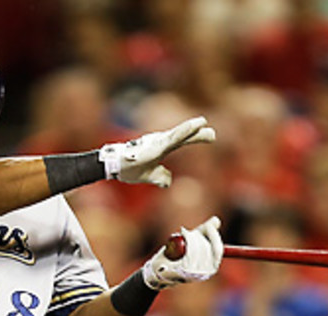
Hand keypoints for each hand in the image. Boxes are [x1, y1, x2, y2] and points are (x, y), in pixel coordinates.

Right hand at [99, 116, 215, 187]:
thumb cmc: (129, 168)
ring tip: (204, 123)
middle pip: (183, 137)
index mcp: (161, 148)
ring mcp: (158, 143)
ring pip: (179, 135)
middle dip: (198, 134)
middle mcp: (161, 142)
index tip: (211, 135)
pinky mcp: (156, 146)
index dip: (196, 137)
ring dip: (192, 129)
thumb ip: (161, 177)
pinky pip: (173, 138)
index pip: (182, 141)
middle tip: (213, 134)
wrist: (114, 167)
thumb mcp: (150, 176)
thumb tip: (169, 181)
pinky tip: (194, 126)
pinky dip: (184, 132)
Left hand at [141, 216, 222, 288]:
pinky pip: (184, 256)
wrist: (158, 269)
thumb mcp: (193, 240)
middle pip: (206, 250)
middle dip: (198, 237)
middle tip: (187, 232)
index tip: (208, 226)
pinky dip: (181, 245)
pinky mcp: (180, 274)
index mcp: (211, 267)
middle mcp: (204, 273)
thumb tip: (216, 220)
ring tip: (182, 237)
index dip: (214, 236)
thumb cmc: (177, 255)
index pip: (218, 250)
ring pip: (195, 252)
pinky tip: (178, 240)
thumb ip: (206, 231)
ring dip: (189, 240)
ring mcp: (193, 274)